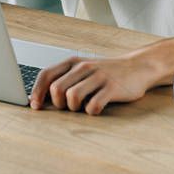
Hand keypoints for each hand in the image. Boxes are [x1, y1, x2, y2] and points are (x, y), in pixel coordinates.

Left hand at [28, 54, 157, 114]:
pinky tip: (96, 108)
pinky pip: (94, 105)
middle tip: (68, 107)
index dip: (37, 91)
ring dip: (74, 108)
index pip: (46, 74)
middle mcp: (84, 67)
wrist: (138, 67)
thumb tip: (39, 99)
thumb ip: (64, 79)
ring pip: (72, 97)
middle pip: (57, 88)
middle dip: (58, 103)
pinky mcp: (112, 88)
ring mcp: (98, 76)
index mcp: (73, 62)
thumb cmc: (106, 73)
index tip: (35, 106)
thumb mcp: (83, 70)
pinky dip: (92, 111)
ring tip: (83, 107)